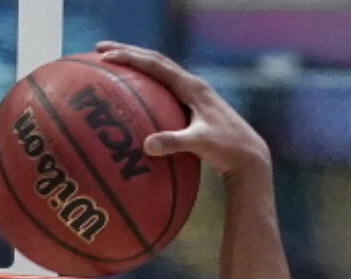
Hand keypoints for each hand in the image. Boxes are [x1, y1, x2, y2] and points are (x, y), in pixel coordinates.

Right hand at [95, 43, 270, 179]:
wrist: (249, 156)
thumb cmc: (227, 150)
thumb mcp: (200, 144)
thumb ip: (174, 142)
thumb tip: (147, 145)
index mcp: (192, 87)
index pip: (155, 64)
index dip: (130, 57)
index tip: (106, 54)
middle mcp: (192, 85)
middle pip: (155, 61)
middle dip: (128, 53)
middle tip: (101, 51)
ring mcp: (194, 95)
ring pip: (160, 72)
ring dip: (137, 66)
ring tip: (114, 66)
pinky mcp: (194, 108)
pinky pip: (165, 91)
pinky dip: (148, 88)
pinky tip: (136, 99)